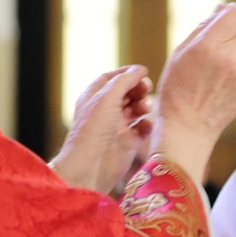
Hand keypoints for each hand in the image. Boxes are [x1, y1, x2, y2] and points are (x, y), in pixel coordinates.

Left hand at [50, 65, 153, 193]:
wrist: (89, 168)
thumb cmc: (93, 130)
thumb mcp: (107, 98)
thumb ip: (125, 80)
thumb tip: (140, 69)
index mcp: (95, 97)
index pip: (112, 78)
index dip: (127, 73)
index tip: (142, 71)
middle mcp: (105, 110)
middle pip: (127, 92)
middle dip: (138, 88)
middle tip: (146, 88)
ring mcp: (117, 127)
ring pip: (136, 109)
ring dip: (143, 105)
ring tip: (144, 108)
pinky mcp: (128, 143)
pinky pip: (142, 129)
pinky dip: (146, 125)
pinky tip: (145, 126)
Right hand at [152, 3, 235, 181]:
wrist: (188, 125)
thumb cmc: (179, 85)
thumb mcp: (181, 51)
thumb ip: (203, 27)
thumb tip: (223, 8)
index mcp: (208, 46)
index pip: (235, 12)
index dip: (230, 12)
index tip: (223, 21)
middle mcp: (230, 57)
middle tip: (232, 34)